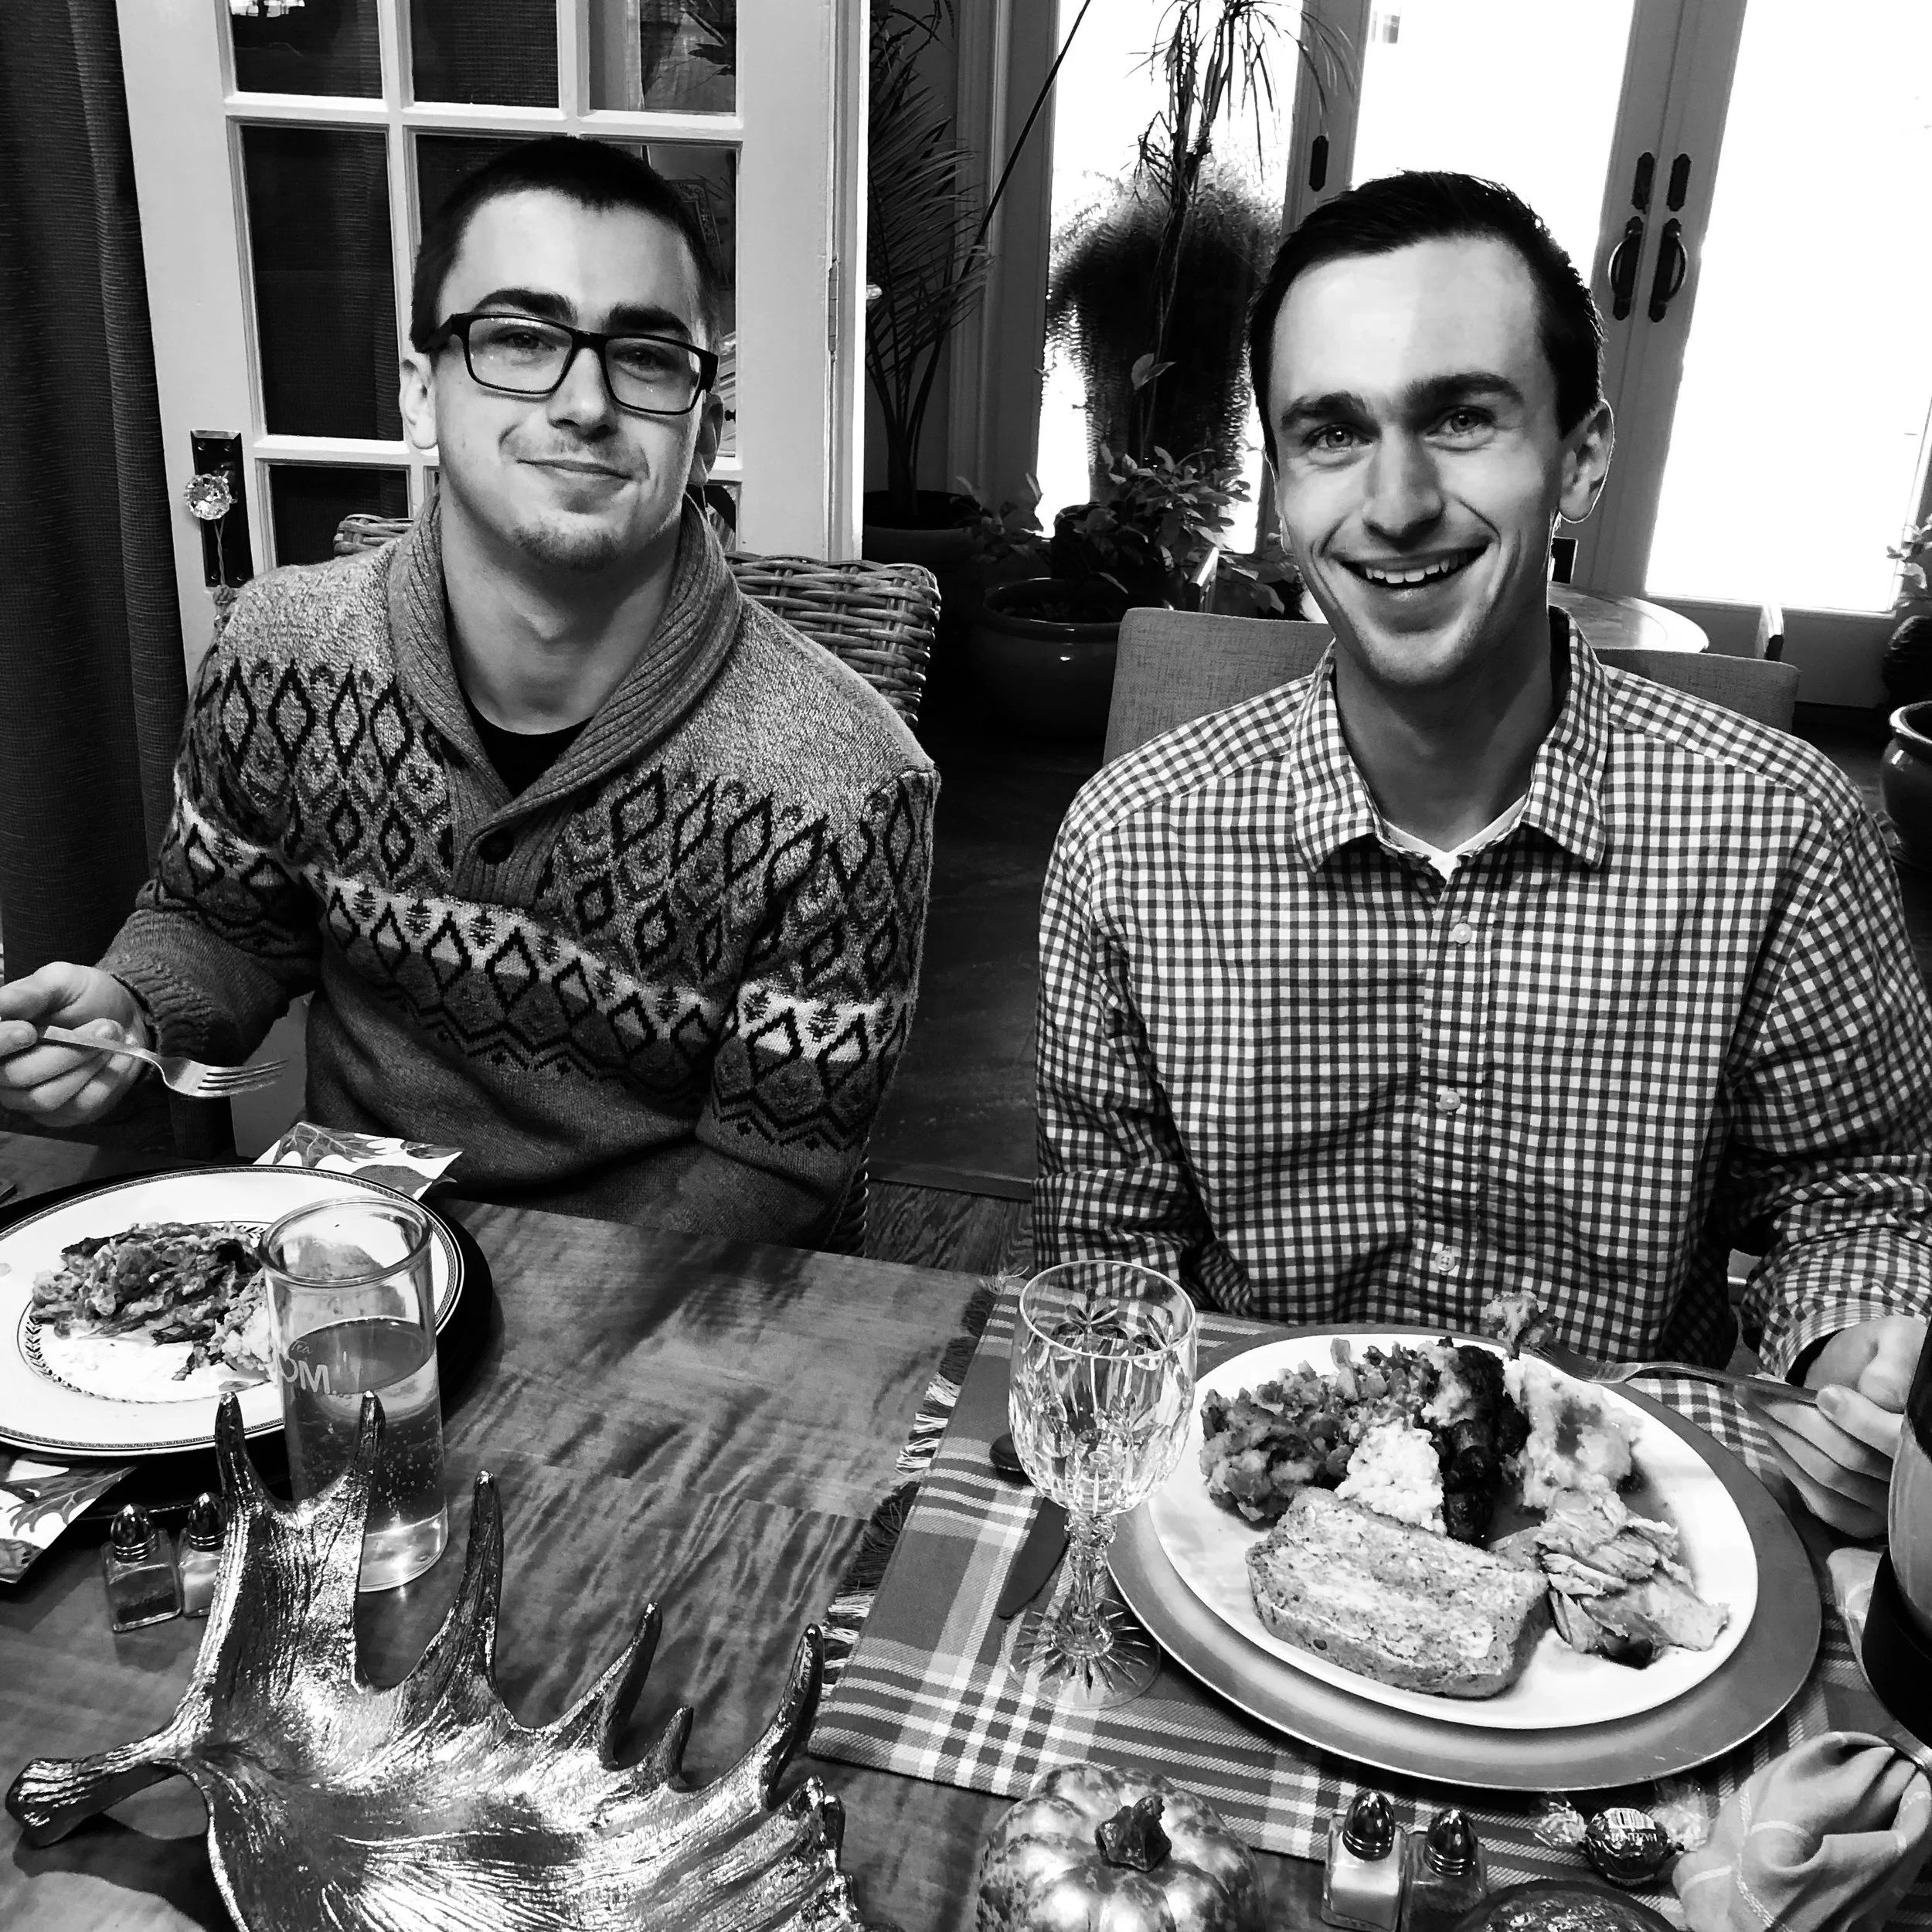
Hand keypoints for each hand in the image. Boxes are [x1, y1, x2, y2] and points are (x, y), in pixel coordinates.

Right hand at [0, 964, 151, 1126]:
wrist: (124, 1016)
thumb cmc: (84, 996)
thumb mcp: (61, 981)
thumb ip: (28, 994)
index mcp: (0, 1037)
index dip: (2, 1042)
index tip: (29, 1032)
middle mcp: (4, 1071)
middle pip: (18, 1076)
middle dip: (67, 1052)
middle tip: (105, 1026)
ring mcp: (30, 1097)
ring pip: (47, 1096)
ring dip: (88, 1066)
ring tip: (113, 1039)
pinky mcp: (61, 1113)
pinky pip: (79, 1106)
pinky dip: (107, 1080)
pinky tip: (121, 1058)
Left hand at [1757, 1315, 1925, 1537]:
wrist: (1868, 1374)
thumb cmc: (1883, 1356)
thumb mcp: (1895, 1341)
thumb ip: (1892, 1365)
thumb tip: (1877, 1394)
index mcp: (1924, 1433)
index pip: (1895, 1439)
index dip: (1857, 1419)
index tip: (1823, 1394)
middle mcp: (1914, 1475)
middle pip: (1852, 1457)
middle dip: (1796, 1419)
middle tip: (1757, 1387)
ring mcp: (1888, 1501)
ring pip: (1830, 1476)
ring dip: (1781, 1435)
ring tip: (1752, 1400)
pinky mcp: (1861, 1519)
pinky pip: (1822, 1503)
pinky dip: (1789, 1466)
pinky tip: (1772, 1435)